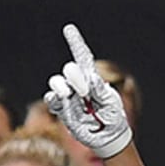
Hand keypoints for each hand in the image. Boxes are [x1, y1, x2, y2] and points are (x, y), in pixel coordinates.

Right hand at [44, 24, 131, 159]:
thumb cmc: (112, 116)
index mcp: (92, 78)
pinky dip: (53, 99)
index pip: (82, 56)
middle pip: (70, 70)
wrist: (107, 136)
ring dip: (62, 86)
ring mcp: (69, 97)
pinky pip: (52, 101)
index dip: (75, 42)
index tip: (68, 29)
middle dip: (75, 77)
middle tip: (85, 91)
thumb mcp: (110, 101)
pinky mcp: (63, 111)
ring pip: (57, 83)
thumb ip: (100, 90)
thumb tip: (90, 80)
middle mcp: (78, 85)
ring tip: (70, 95)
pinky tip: (57, 100)